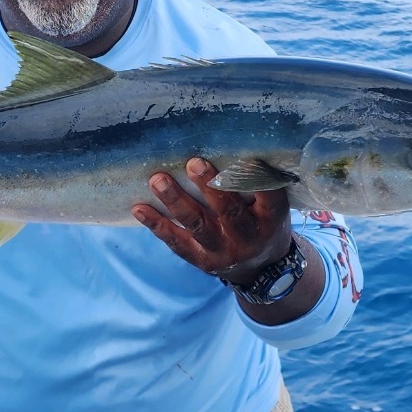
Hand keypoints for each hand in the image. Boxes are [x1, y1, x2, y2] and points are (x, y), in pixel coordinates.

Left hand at [133, 158, 293, 280]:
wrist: (260, 268)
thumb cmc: (262, 222)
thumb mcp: (272, 206)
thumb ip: (257, 185)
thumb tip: (231, 143)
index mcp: (270, 220)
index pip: (268, 197)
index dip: (256, 178)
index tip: (246, 158)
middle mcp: (248, 238)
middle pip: (228, 212)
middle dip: (209, 187)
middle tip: (193, 164)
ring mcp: (223, 251)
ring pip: (198, 225)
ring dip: (176, 201)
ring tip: (158, 180)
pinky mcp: (202, 260)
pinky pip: (177, 243)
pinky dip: (157, 225)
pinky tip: (139, 209)